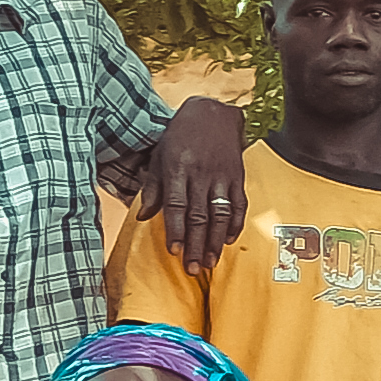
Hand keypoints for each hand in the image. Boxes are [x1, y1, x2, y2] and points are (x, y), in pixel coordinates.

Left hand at [148, 96, 255, 271]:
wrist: (213, 111)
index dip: (176, 230)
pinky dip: (235, 224)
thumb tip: (142, 217)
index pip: (177, 206)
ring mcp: (222, 175)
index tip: (175, 252)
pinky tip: (229, 240)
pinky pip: (239, 204)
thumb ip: (153, 188)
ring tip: (211, 262)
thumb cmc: (180, 135)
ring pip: (220, 214)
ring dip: (215, 240)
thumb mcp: (160, 156)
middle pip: (199, 215)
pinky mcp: (238, 175)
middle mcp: (201, 173)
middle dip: (196, 245)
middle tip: (193, 269)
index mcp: (178, 169)